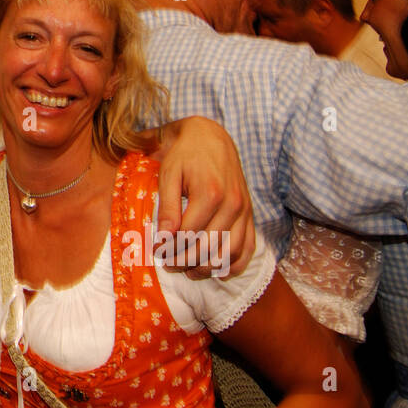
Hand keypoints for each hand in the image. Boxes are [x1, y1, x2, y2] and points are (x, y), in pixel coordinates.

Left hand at [153, 116, 255, 278]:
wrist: (210, 137)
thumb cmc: (184, 155)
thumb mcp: (168, 174)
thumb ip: (168, 207)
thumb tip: (164, 238)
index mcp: (209, 192)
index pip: (188, 234)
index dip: (170, 248)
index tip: (157, 253)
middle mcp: (232, 204)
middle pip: (209, 247)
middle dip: (186, 262)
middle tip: (169, 265)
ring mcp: (244, 210)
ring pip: (229, 252)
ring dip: (209, 268)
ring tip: (189, 270)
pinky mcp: (250, 213)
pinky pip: (247, 247)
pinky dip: (234, 264)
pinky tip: (216, 269)